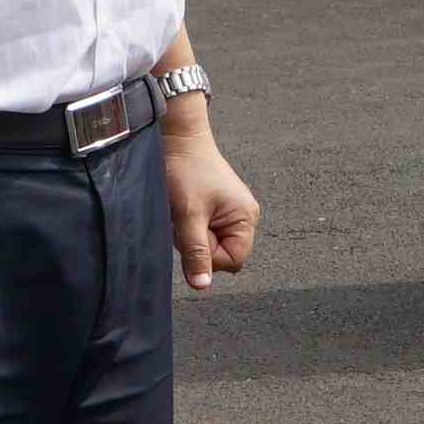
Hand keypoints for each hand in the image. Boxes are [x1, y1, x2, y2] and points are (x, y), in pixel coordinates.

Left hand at [165, 124, 261, 284]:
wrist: (177, 138)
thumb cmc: (186, 170)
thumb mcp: (188, 214)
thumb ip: (196, 251)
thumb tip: (201, 285)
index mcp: (246, 218)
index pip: (232, 261)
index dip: (209, 256)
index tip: (192, 235)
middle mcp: (243, 216)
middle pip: (221, 254)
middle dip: (199, 243)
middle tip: (186, 219)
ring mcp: (229, 212)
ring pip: (208, 243)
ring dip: (191, 233)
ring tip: (183, 209)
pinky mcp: (215, 207)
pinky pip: (203, 230)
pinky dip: (189, 224)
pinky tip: (183, 207)